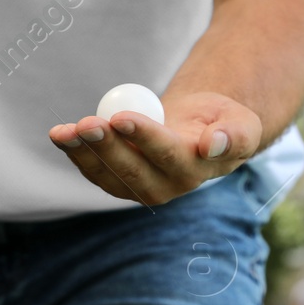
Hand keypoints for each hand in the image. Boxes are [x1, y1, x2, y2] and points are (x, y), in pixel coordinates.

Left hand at [48, 91, 262, 205]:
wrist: (200, 132)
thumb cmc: (222, 123)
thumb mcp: (241, 124)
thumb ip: (235, 135)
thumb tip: (213, 145)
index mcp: (194, 169)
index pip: (166, 153)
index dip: (144, 136)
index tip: (121, 117)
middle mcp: (165, 186)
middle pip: (130, 168)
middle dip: (105, 146)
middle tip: (86, 123)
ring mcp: (137, 187)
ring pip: (106, 173)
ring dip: (82, 151)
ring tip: (62, 131)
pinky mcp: (117, 181)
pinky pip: (93, 169)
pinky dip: (75, 151)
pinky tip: (62, 135)